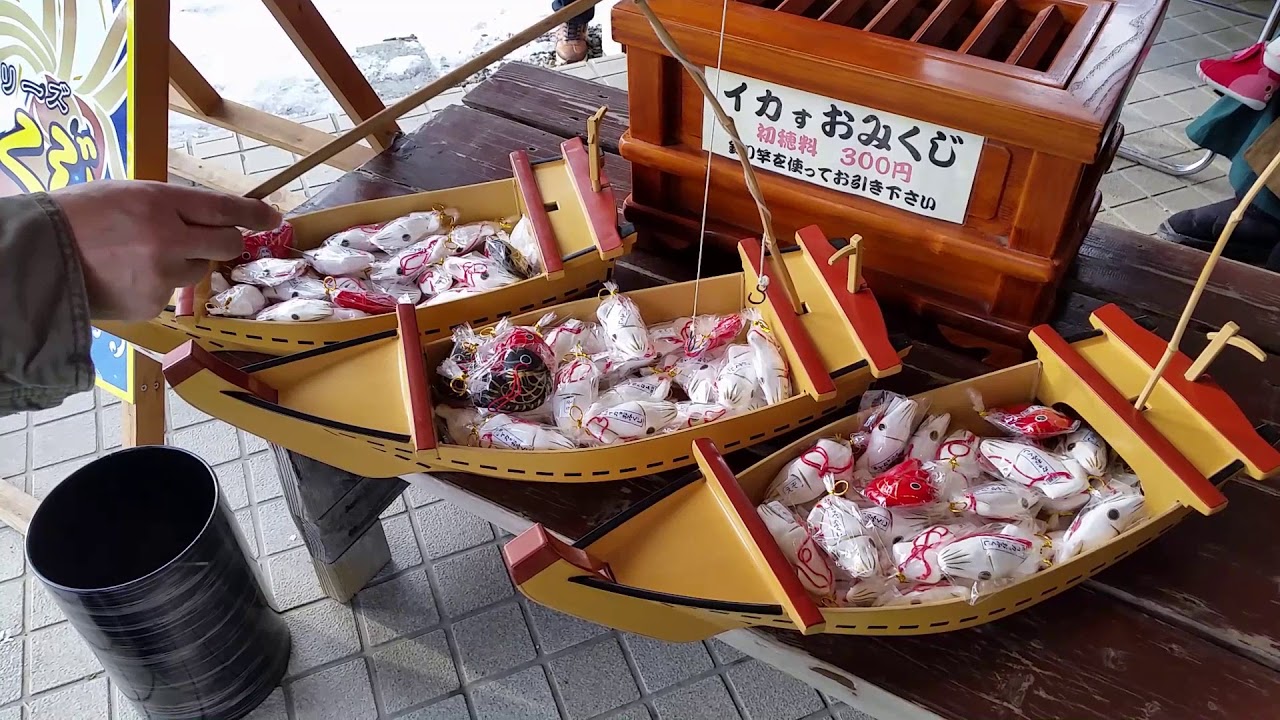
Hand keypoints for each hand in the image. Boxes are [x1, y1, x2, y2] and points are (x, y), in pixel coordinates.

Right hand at [51, 180, 281, 320]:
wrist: (37, 257)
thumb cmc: (78, 217)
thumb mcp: (126, 195)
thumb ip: (170, 206)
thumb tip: (213, 216)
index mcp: (159, 202)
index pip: (222, 207)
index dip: (252, 213)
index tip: (272, 217)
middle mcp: (168, 238)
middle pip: (226, 244)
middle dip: (224, 241)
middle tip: (208, 239)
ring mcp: (161, 275)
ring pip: (197, 269)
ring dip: (182, 263)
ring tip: (139, 256)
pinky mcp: (153, 303)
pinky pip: (170, 293)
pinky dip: (156, 286)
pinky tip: (126, 277)